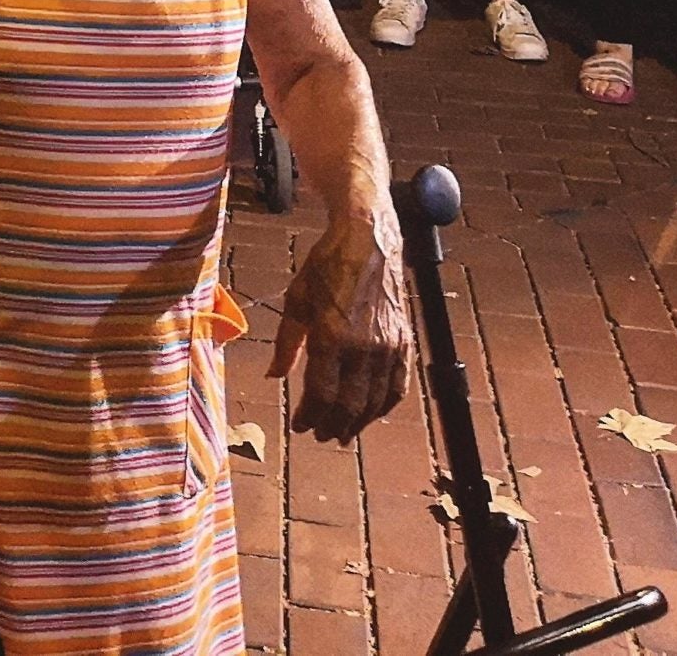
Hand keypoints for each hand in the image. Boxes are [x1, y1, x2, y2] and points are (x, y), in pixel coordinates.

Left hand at [269, 205, 410, 444]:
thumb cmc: (325, 267)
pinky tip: (373, 413)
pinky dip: (385, 406)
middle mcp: (363, 348)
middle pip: (349, 405)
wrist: (368, 241)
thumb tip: (273, 376)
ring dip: (358, 422)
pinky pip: (398, 386)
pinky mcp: (404, 342)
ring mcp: (387, 347)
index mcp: (331, 336)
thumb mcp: (295, 300)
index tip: (299, 427)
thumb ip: (286, 344)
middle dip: (332, 425)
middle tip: (319, 435)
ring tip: (342, 433)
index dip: (310, 417)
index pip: (321, 394)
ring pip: (374, 401)